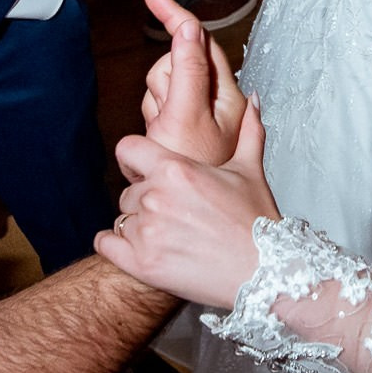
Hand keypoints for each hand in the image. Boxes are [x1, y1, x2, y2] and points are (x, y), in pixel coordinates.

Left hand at [97, 103, 277, 308]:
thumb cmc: (258, 222)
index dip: (136, 159)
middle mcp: (155, 197)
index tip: (147, 171)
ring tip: (170, 236)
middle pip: (128, 191)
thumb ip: (247, 131)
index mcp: (175, 169)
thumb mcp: (250, 170)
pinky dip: (116, 246)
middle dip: (146, 201)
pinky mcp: (142, 263)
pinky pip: (106, 245)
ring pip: (122, 219)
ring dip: (138, 226)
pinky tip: (141, 247)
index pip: (127, 149)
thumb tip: (254, 101)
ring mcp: (146, 232)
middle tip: (174, 214)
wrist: (264, 272)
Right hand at [136, 0, 248, 166]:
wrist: (183, 219)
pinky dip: (152, 119)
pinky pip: (154, 107)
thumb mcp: (186, 117)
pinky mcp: (178, 129)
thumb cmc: (193, 174)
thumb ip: (188, 70)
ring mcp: (195, 116)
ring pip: (160, 85)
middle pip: (173, 65)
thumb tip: (190, 27)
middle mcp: (214, 102)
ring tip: (165, 134)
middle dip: (163, 84)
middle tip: (167, 116)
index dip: (175, 14)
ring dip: (155, 105)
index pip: (199, 42)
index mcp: (227, 95)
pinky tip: (158, 140)